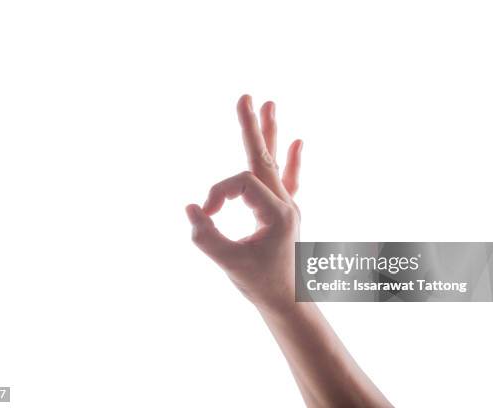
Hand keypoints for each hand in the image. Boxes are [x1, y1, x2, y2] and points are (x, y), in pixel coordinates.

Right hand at [186, 94, 302, 311]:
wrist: (287, 300)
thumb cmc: (260, 284)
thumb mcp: (230, 264)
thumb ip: (207, 237)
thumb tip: (192, 208)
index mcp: (278, 213)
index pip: (241, 183)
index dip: (219, 193)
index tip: (207, 214)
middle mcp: (285, 203)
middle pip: (264, 158)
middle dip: (251, 127)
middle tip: (246, 95)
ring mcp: (287, 205)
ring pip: (275, 163)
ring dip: (270, 133)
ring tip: (269, 104)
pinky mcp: (284, 211)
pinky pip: (289, 181)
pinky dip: (292, 162)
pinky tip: (299, 142)